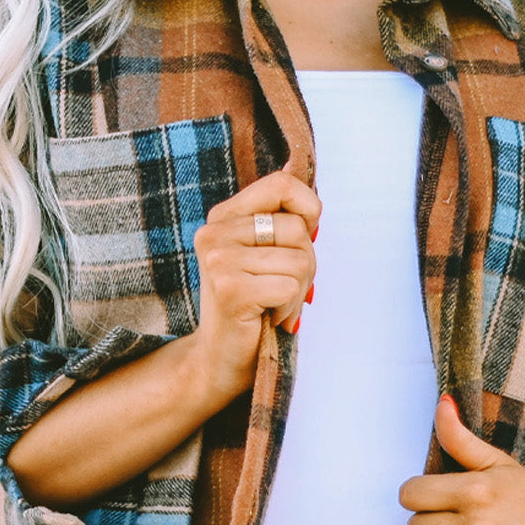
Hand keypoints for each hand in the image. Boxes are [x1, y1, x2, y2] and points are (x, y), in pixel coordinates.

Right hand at [190, 166, 319, 400]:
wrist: (219, 360)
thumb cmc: (251, 307)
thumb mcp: (266, 253)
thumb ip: (281, 215)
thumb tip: (297, 165)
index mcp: (223, 217)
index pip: (282, 184)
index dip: (309, 210)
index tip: (301, 242)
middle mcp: (215, 233)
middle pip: (298, 229)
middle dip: (306, 264)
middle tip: (281, 288)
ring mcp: (219, 260)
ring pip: (300, 261)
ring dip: (298, 291)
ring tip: (271, 304)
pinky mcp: (229, 289)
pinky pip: (290, 288)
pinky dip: (289, 309)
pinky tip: (268, 318)